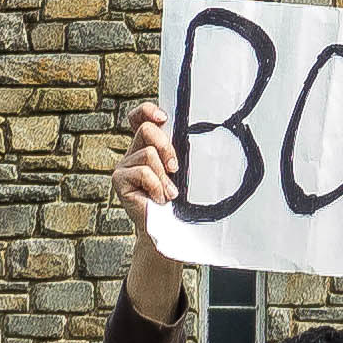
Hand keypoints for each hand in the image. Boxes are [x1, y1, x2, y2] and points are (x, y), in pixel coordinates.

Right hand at [120, 101, 188, 321]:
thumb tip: (223, 128)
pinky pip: (142, 172)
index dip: (148, 111)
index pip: (139, 116)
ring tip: (170, 194)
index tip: (165, 118)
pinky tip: (159, 200)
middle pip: (146, 129)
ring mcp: (124, 166)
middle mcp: (133, 152)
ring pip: (148, 154)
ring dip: (164, 177)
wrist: (170, 231)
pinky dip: (156, 186)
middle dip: (166, 146)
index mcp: (148, 145)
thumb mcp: (184, 171)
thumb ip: (184, 151)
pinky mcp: (119, 180)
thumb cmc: (181, 201)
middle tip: (176, 168)